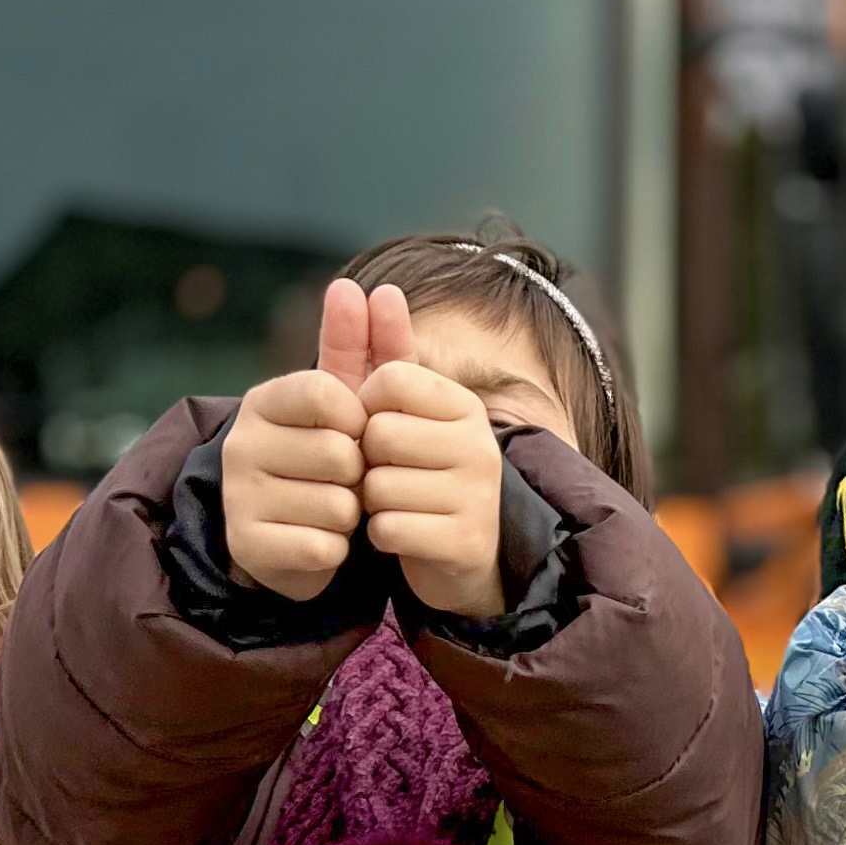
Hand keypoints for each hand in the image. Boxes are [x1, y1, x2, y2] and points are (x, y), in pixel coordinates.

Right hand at [224, 279, 377, 601]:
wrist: (289, 534)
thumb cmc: (327, 458)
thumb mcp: (349, 400)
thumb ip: (362, 344)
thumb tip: (363, 286)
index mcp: (264, 400)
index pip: (326, 393)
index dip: (358, 418)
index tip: (354, 430)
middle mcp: (241, 442)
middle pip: (340, 453)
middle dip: (359, 473)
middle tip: (343, 479)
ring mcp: (239, 495)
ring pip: (337, 504)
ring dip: (350, 513)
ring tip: (330, 509)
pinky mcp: (248, 544)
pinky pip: (324, 547)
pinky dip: (335, 548)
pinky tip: (318, 539)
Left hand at [357, 289, 507, 619]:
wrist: (468, 556)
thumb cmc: (424, 474)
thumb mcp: (405, 411)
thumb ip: (383, 350)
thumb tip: (374, 288)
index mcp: (464, 405)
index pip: (387, 380)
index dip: (367, 408)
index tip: (385, 430)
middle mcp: (478, 444)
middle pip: (377, 435)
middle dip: (368, 461)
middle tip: (392, 475)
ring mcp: (477, 495)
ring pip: (378, 486)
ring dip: (374, 503)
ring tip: (402, 506)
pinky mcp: (466, 542)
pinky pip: (389, 528)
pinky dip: (384, 536)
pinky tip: (406, 534)